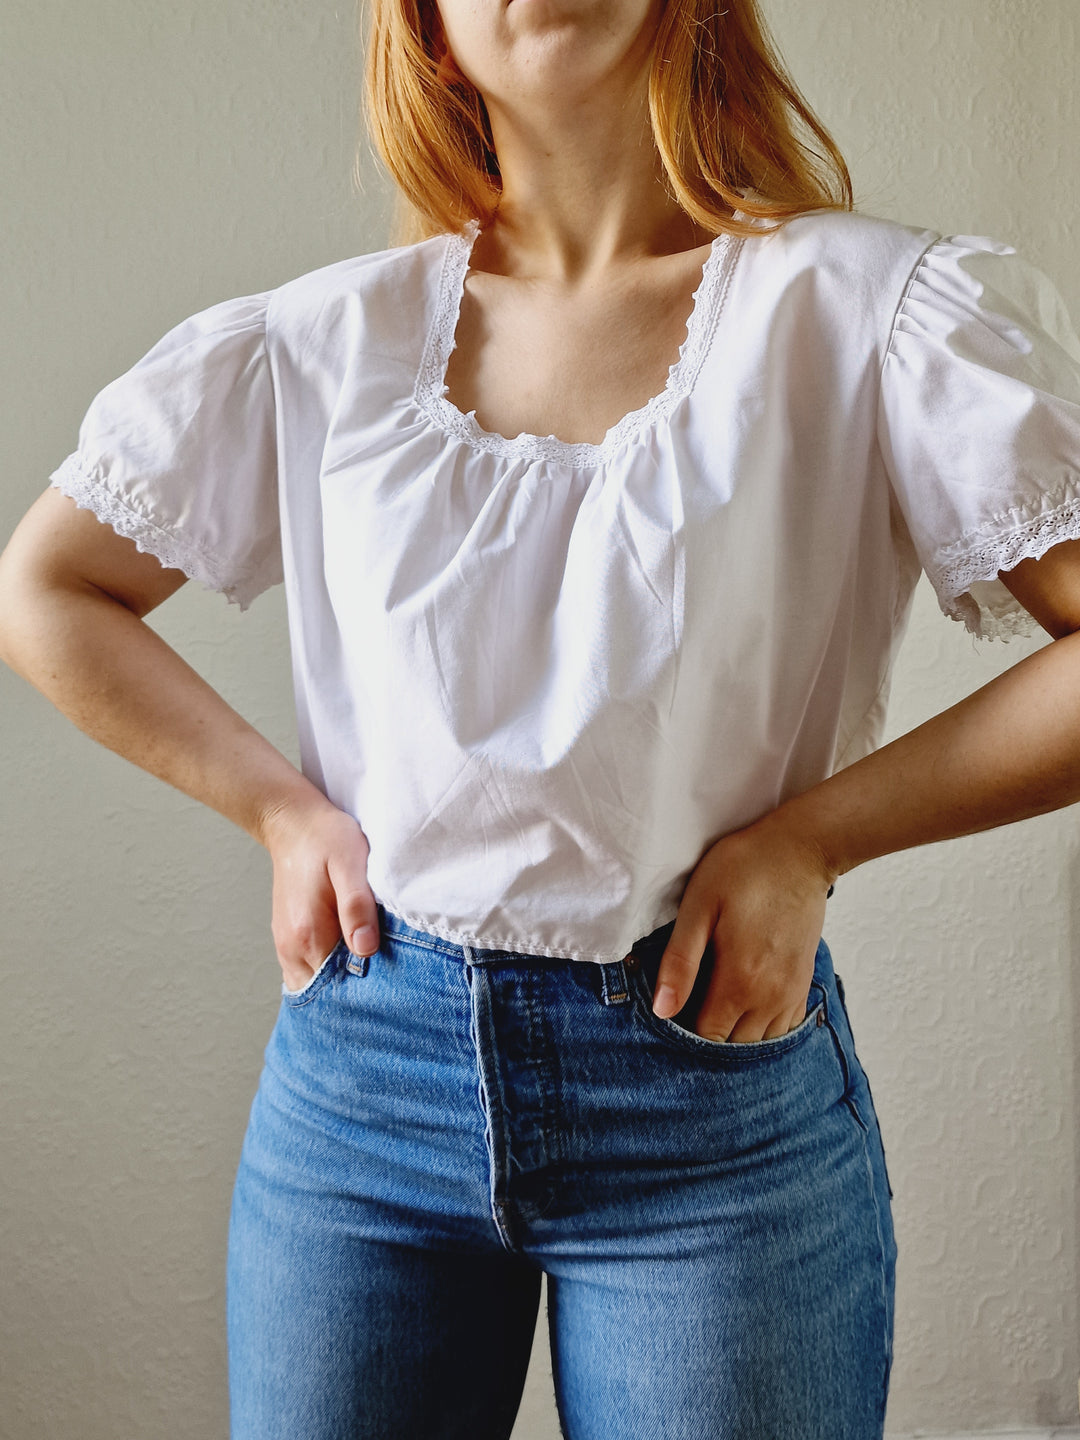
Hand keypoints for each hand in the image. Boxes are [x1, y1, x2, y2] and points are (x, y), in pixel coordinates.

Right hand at [259, 796, 379, 992]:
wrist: (293, 822)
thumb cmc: (326, 838)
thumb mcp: (350, 862)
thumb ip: (357, 906)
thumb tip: (365, 948)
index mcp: (308, 934)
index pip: (338, 986)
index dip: (367, 992)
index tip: (392, 990)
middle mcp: (292, 947)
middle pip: (325, 993)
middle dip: (355, 997)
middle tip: (388, 991)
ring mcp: (287, 945)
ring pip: (314, 987)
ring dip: (340, 988)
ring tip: (372, 980)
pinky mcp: (289, 939)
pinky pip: (307, 973)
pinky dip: (327, 977)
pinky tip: (350, 967)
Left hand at [653, 815, 834, 1041]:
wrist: (801, 850)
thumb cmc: (743, 870)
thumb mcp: (699, 907)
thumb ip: (681, 962)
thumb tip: (662, 1009)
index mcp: (740, 982)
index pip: (706, 1036)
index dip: (683, 1028)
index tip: (672, 1005)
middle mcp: (770, 998)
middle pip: (732, 1044)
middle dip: (708, 1031)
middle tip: (689, 999)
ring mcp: (791, 993)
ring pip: (759, 1041)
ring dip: (735, 1031)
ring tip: (714, 1000)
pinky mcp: (803, 982)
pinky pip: (782, 1027)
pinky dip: (761, 1025)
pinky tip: (743, 1000)